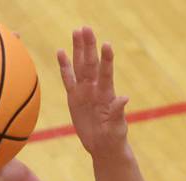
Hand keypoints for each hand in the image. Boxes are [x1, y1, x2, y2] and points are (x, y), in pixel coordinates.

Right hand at [58, 27, 128, 156]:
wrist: (103, 146)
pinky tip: (61, 52)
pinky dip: (64, 66)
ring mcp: (84, 92)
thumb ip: (118, 112)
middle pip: (90, 64)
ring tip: (77, 32)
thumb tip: (124, 98)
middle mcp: (95, 89)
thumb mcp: (117, 127)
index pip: (106, 74)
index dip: (106, 60)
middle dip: (88, 46)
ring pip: (79, 67)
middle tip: (86, 28)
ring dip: (78, 50)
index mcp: (106, 95)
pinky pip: (68, 79)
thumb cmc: (114, 137)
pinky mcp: (74, 97)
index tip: (106, 44)